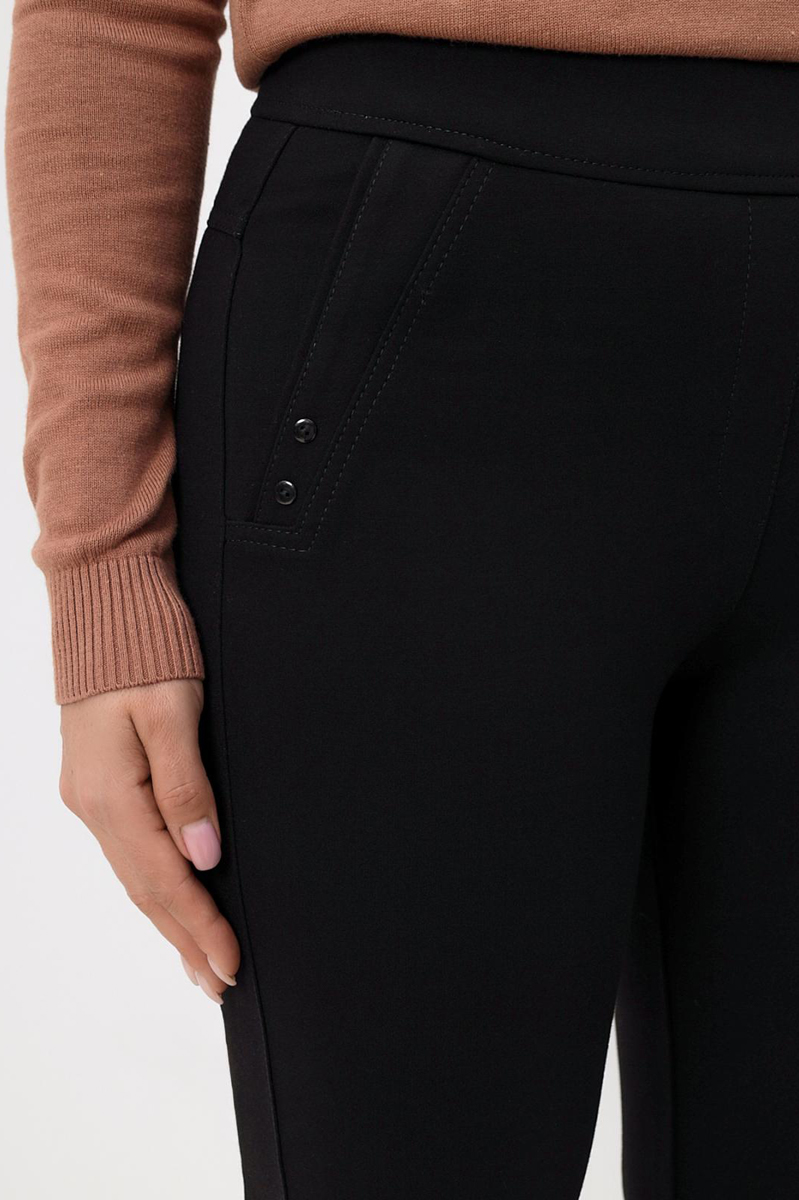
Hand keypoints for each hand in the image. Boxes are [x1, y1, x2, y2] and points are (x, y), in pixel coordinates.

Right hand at [59, 679, 239, 1003]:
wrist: (104, 601)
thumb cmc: (144, 650)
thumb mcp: (171, 713)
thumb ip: (186, 786)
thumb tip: (204, 857)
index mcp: (111, 793)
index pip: (163, 878)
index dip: (199, 924)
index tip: (232, 964)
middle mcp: (94, 803)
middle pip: (145, 888)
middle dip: (184, 939)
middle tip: (220, 983)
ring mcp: (91, 794)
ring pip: (135, 873)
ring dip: (169, 919)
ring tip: (198, 961)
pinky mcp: (98, 781)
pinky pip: (128, 850)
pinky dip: (153, 884)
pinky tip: (168, 900)